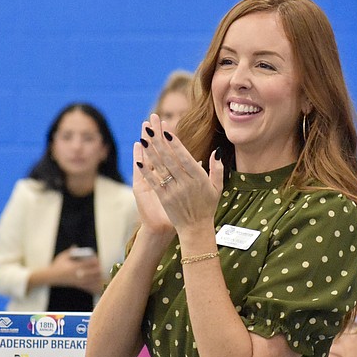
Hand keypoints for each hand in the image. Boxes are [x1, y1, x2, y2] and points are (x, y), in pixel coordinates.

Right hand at [45, 248, 103, 295]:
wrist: (51, 277)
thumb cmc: (56, 266)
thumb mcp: (62, 257)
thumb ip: (70, 251)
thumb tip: (75, 245)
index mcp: (74, 266)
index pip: (87, 263)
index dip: (94, 261)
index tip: (97, 259)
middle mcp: (76, 274)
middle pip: (91, 272)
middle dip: (97, 270)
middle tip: (101, 267)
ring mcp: (76, 281)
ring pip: (90, 280)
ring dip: (96, 277)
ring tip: (100, 274)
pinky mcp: (76, 285)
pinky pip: (86, 286)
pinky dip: (91, 285)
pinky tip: (95, 284)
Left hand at [135, 114, 223, 234]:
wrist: (196, 228)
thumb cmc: (207, 206)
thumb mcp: (217, 187)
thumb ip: (217, 168)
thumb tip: (216, 151)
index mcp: (199, 178)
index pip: (185, 157)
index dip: (175, 143)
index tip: (167, 131)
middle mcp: (185, 183)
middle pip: (170, 159)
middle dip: (159, 142)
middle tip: (151, 128)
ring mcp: (174, 191)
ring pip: (160, 168)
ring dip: (150, 152)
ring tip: (143, 138)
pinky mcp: (164, 198)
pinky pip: (154, 182)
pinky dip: (146, 171)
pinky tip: (139, 160)